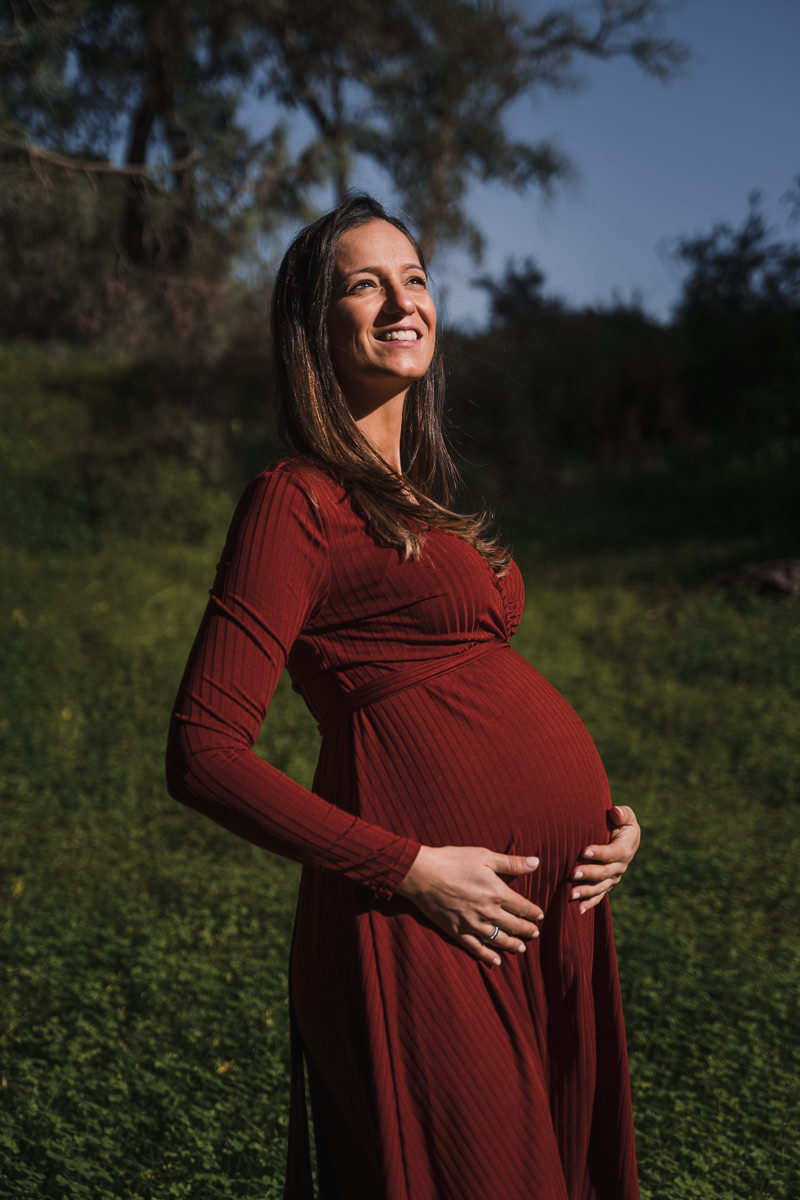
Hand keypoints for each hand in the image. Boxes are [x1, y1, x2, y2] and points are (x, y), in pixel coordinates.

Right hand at [396, 845, 543, 966]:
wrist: (422, 874)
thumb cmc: (453, 861)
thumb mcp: (485, 856)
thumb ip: (512, 863)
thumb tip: (536, 862)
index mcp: (497, 893)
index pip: (523, 907)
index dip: (533, 913)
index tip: (540, 916)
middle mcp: (488, 912)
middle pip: (514, 926)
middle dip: (527, 930)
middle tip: (534, 933)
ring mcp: (472, 924)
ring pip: (499, 940)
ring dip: (512, 945)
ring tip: (521, 948)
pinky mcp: (457, 931)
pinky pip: (476, 948)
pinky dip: (487, 956)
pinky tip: (495, 961)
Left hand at [570, 805, 640, 913]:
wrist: (623, 836)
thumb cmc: (620, 822)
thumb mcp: (625, 815)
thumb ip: (622, 813)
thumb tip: (616, 812)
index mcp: (625, 848)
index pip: (614, 852)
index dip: (600, 853)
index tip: (584, 851)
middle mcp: (620, 866)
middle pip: (605, 872)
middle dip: (589, 874)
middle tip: (572, 874)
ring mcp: (613, 877)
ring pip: (600, 887)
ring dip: (586, 891)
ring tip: (571, 894)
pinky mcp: (606, 884)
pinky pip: (599, 896)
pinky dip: (589, 903)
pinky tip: (578, 910)